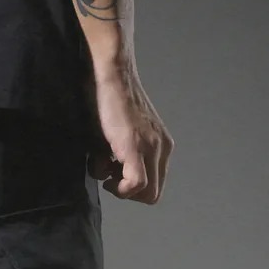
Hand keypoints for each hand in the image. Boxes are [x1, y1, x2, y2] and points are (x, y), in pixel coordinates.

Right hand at [83, 63, 173, 204]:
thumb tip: (110, 175)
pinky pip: (136, 183)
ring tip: (105, 164)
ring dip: (121, 188)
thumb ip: (125, 156)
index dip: (131, 188)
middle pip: (152, 195)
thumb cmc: (110, 100)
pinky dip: (121, 187)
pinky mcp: (136, 147)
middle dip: (127, 193)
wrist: (113, 74)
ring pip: (147, 193)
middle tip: (109, 174)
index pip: (154, 186)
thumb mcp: (122, 135)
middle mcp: (162, 149)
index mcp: (162, 146)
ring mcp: (152, 148)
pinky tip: (105, 169)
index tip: (114, 173)